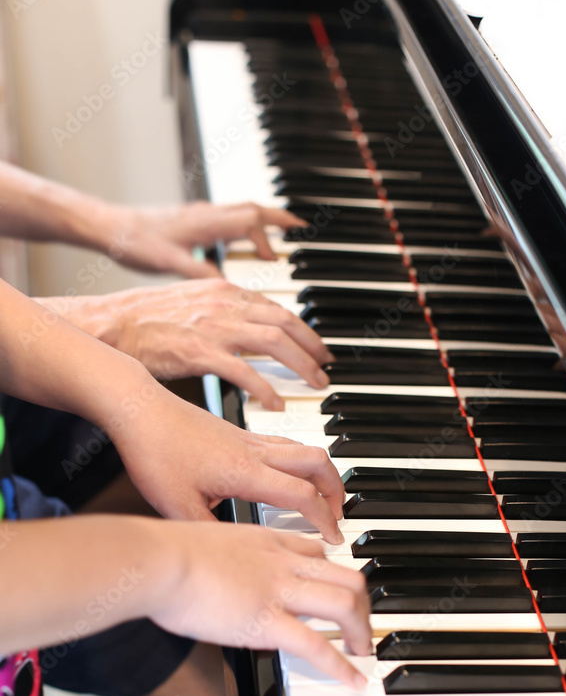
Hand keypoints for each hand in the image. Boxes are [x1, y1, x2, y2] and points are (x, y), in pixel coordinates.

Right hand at [39, 279, 329, 408]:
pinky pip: (243, 371)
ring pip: (273, 342)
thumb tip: (247, 330)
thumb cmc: (145, 320)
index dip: (304, 329)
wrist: (109, 326)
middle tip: (326, 370)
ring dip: (300, 366)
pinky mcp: (198, 351)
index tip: (318, 348)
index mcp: (225, 291)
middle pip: (286, 322)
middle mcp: (224, 303)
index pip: (278, 308)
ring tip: (314, 386)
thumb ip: (222, 312)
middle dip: (312, 348)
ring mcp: (212, 327)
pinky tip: (276, 404)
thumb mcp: (192, 305)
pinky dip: (265, 389)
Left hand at [99, 201, 303, 277]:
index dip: (273, 232)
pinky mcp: (190, 221)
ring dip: (262, 222)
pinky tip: (238, 243)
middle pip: (252, 209)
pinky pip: (226, 218)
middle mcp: (205, 214)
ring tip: (276, 239)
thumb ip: (200, 271)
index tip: (289, 244)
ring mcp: (198, 215)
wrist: (108, 227)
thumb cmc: (134, 243)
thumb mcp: (168, 262)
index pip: (251, 219)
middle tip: (299, 230)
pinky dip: (242, 227)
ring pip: (240, 211)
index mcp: (205, 223)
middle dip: (278, 219)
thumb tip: (227, 284)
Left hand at [110, 382, 344, 543]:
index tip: (334, 537)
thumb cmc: (154, 453)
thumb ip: (211, 534)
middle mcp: (255, 452)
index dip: (324, 519)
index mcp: (246, 473)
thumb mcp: (177, 507)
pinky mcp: (239, 432)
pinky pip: (285, 443)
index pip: (303, 495)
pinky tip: (285, 475)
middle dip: (337, 491)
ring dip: (321, 473)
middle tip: (338, 515)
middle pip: (319, 463)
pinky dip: (299, 461)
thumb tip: (234, 556)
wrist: (139, 409)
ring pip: (304, 449)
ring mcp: (249, 438)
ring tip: (320, 497)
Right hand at [152, 524, 370, 687]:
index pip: (316, 552)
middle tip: (361, 624)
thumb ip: (223, 559)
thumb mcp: (205, 543)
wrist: (159, 560)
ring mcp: (278, 592)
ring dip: (361, 630)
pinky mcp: (266, 623)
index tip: (332, 590)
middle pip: (345, 576)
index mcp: (266, 542)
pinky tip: (353, 680)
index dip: (331, 574)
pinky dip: (341, 666)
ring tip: (363, 649)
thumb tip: (216, 576)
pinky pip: (316, 646)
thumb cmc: (166, 555)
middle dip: (362, 602)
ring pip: (344, 604)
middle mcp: (282, 563)